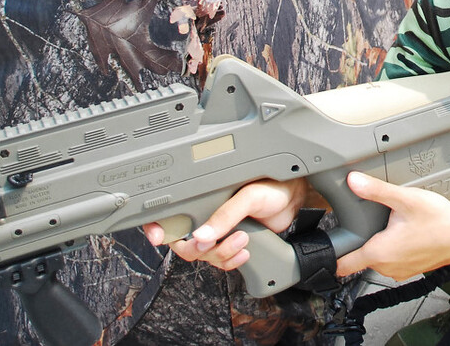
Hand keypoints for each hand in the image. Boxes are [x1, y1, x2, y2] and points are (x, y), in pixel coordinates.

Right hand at [143, 178, 307, 270]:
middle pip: (184, 243)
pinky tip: (245, 251)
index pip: (171, 215)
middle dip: (199, 248)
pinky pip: (221, 262)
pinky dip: (231, 261)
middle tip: (217, 241)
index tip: (157, 235)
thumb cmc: (271, 186)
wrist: (293, 199)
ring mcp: (218, 233)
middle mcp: (206, 216)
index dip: (157, 226)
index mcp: (203, 198)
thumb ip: (225, 215)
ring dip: (222, 254)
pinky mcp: (231, 244)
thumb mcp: (248, 196)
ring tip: (243, 239)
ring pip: (204, 256)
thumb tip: (202, 237)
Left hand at [334, 172, 449, 281]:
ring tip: (392, 222)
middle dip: (361, 237)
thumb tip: (353, 182)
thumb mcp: (406, 199)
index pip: (342, 265)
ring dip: (379, 241)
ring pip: (376, 256)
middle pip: (359, 255)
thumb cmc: (442, 222)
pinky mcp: (409, 268)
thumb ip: (376, 191)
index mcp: (379, 253)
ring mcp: (399, 270)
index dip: (330, 255)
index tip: (328, 243)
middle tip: (372, 218)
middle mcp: (386, 267)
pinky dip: (393, 246)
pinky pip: (392, 258)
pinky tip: (406, 230)